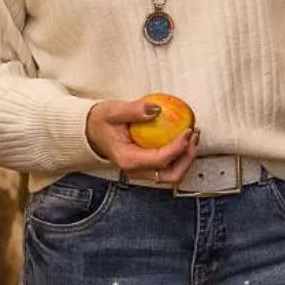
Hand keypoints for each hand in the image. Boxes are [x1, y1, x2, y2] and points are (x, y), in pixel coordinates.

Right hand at [84, 99, 198, 185]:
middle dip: (188, 158)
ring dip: (187, 159)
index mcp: (128, 160)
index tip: (188, 131)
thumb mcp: (113, 111)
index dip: (178, 147)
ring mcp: (142, 172)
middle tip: (194, 137)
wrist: (90, 131)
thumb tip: (156, 109)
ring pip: (172, 175)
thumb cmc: (100, 122)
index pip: (160, 160)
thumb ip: (134, 110)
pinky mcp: (147, 167)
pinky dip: (180, 156)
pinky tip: (184, 139)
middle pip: (171, 175)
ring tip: (193, 137)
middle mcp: (136, 171)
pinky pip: (169, 167)